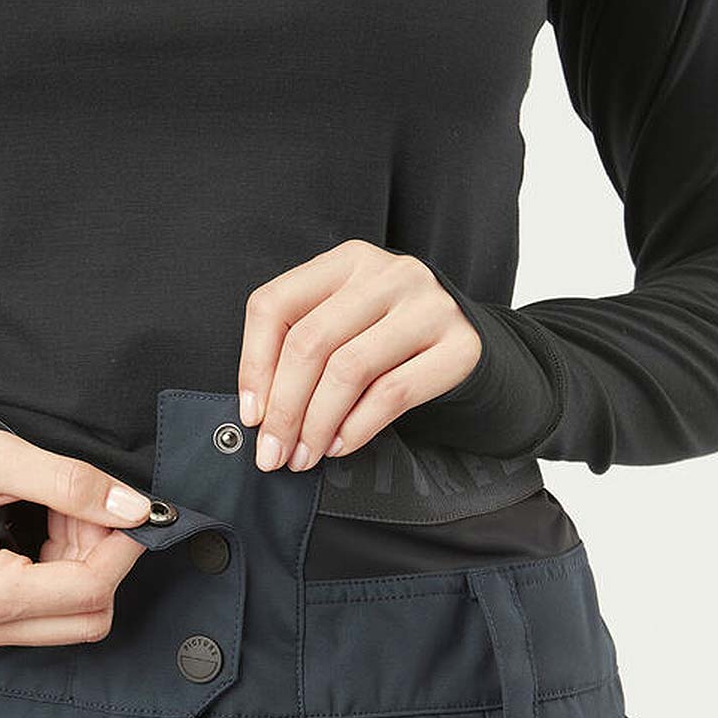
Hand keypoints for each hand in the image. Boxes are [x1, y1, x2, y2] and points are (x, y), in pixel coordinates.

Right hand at [0, 415, 151, 647]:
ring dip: (85, 563)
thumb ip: (72, 486)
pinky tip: (47, 525)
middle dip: (104, 558)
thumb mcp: (0, 461)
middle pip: (89, 615)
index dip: (122, 546)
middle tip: (87, 505)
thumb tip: (137, 509)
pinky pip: (47, 611)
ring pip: (73, 617)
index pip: (89, 590)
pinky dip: (63, 570)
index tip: (132, 505)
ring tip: (60, 510)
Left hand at [237, 240, 482, 470]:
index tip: (251, 415)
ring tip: (304, 456)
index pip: (275, 305)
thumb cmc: (388, 338)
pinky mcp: (459, 345)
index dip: (254, 366)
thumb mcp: (342, 325)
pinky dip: (356, 428)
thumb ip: (300, 349)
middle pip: (311, 342)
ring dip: (317, 424)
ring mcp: (428, 306)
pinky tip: (340, 445)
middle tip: (272, 452)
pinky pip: (392, 394)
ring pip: (348, 370)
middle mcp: (388, 274)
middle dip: (284, 409)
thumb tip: (259, 414)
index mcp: (346, 260)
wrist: (466, 342)